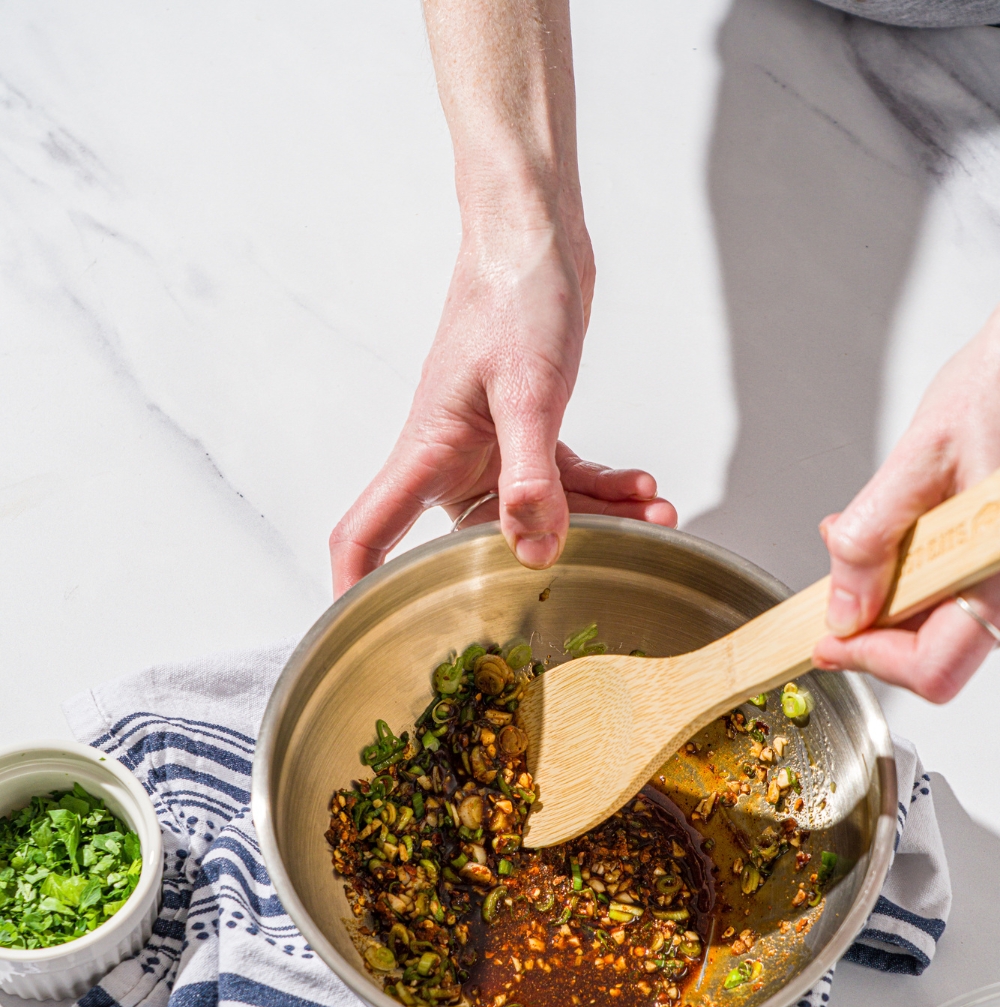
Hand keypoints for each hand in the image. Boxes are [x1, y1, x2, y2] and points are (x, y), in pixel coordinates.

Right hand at [329, 222, 674, 596]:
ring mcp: (490, 450)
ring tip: (655, 513)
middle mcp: (451, 461)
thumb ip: (531, 475)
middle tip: (618, 555)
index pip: (368, 531)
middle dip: (548, 556)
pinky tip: (645, 488)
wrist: (539, 236)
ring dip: (598, 519)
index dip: (357, 584)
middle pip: (481, 541)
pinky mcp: (528, 433)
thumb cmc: (512, 295)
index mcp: (427, 452)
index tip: (363, 628)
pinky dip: (606, 489)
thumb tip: (533, 550)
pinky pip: (564, 482)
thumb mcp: (527, 390)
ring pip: (537, 514)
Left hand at [814, 308, 999, 699]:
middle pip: (935, 653)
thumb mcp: (923, 455)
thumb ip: (875, 536)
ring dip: (892, 595)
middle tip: (837, 588)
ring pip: (943, 623)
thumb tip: (844, 607)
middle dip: (875, 626)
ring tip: (866, 537)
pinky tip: (898, 528)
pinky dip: (916, 571)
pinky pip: (956, 589)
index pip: (931, 668)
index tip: (825, 643)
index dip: (868, 662)